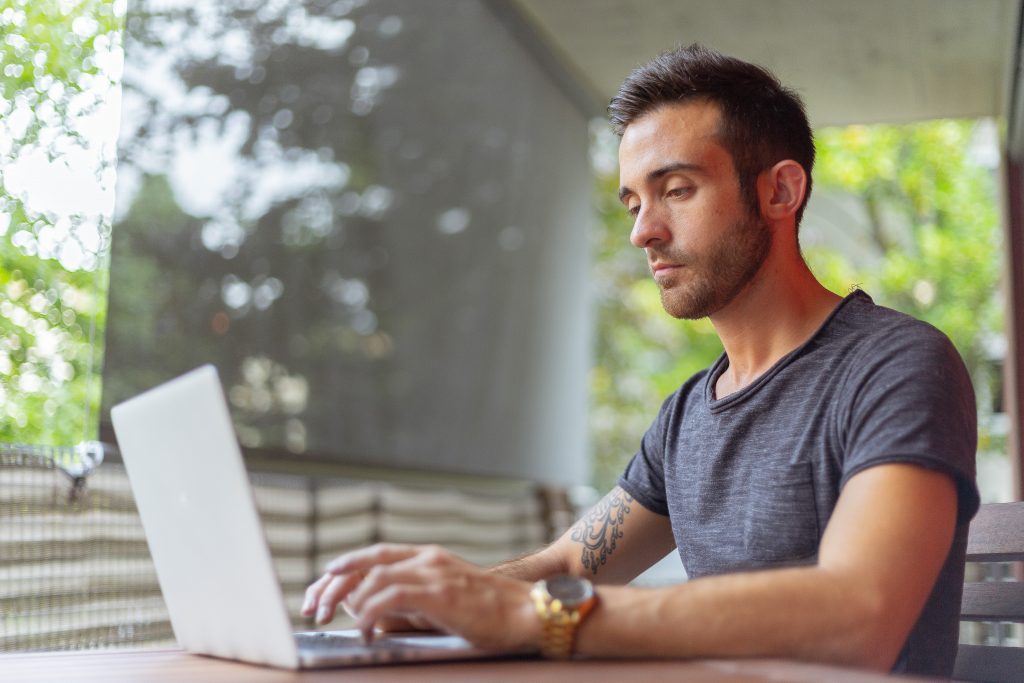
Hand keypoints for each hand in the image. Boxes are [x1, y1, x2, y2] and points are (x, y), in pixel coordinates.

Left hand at [302, 543, 539, 651]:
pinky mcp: (438, 592)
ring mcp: (433, 573)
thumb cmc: (489, 613)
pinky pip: (390, 597)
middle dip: (334, 584)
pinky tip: (364, 630)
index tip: (322, 583)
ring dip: (345, 600)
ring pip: (373, 579)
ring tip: (331, 620)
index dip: (345, 566)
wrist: (526, 613)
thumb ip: (409, 600)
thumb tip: (369, 610)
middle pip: (367, 563)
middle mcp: (427, 558)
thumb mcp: (443, 600)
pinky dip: (370, 612)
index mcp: (429, 556)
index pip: (376, 555)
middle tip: (314, 607)